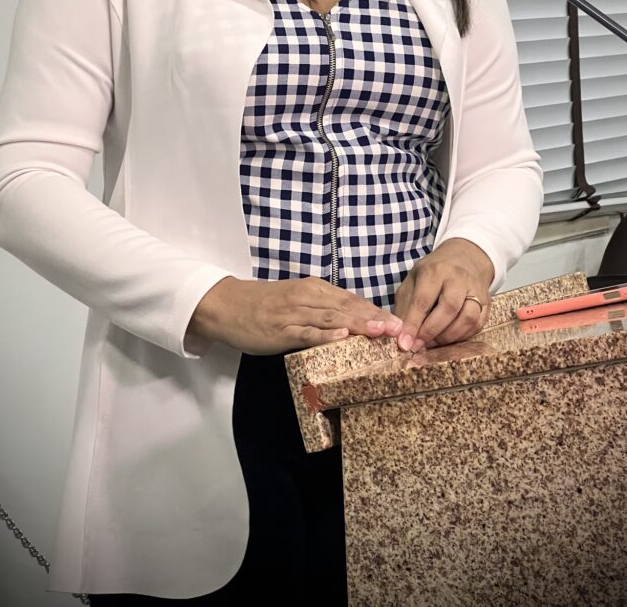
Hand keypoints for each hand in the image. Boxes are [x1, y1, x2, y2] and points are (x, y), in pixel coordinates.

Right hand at [188, 275, 402, 354]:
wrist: (226, 304)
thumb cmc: (264, 305)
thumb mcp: (297, 300)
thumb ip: (322, 309)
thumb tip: (351, 322)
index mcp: (314, 289)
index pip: (352, 300)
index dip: (376, 311)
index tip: (399, 323)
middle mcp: (308, 297)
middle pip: (348, 307)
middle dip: (376, 318)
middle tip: (401, 330)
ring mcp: (294, 313)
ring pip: (332, 318)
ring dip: (358, 325)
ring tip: (381, 333)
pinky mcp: (280, 329)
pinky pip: (305, 332)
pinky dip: (324, 335)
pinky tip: (341, 338)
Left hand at [393, 238, 493, 351]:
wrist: (464, 257)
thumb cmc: (433, 272)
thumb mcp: (412, 280)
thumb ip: (405, 306)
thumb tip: (400, 335)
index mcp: (434, 271)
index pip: (423, 300)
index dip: (413, 325)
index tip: (404, 344)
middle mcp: (457, 278)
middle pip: (448, 308)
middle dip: (431, 332)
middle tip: (419, 346)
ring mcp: (475, 289)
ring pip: (467, 318)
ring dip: (449, 337)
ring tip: (433, 343)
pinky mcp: (487, 301)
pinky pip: (478, 324)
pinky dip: (463, 336)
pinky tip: (449, 337)